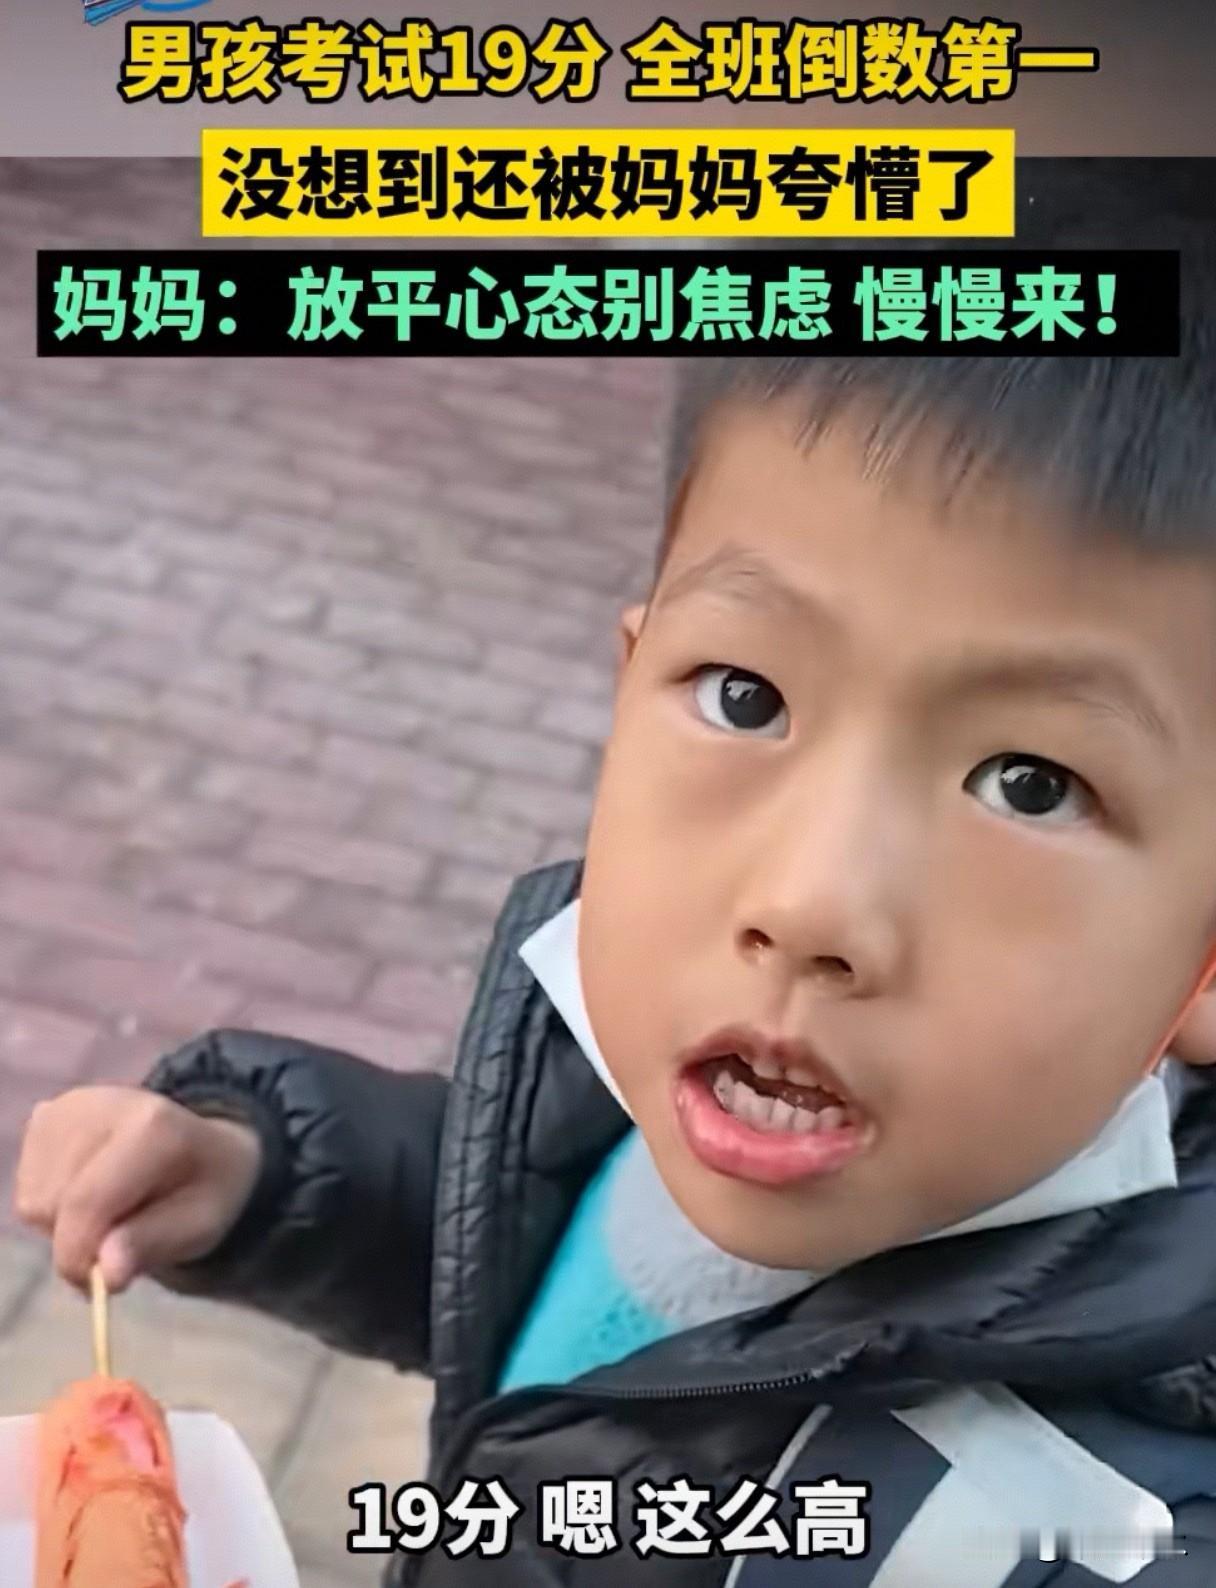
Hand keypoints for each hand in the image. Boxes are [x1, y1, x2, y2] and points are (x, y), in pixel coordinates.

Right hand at [13, 1085, 261, 1292]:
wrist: (201, 1146)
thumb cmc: (203, 1190)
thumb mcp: (200, 1224)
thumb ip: (153, 1244)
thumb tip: (105, 1276)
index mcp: (152, 1126)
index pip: (87, 1201)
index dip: (78, 1256)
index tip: (96, 1286)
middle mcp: (102, 1105)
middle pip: (53, 1205)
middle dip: (78, 1242)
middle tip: (119, 1245)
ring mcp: (67, 1107)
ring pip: (34, 1201)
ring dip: (64, 1225)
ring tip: (112, 1211)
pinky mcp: (45, 1117)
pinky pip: (27, 1188)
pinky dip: (53, 1206)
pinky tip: (91, 1190)